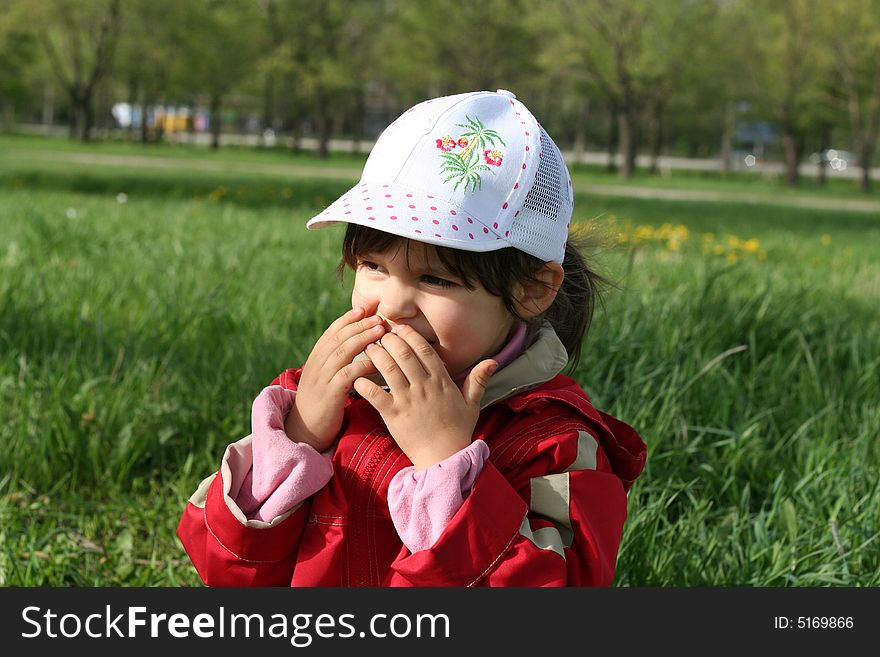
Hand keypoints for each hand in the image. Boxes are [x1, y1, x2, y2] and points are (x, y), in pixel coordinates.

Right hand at [285, 307, 385, 451]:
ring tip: (380, 331)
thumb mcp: (326, 378)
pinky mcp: (329, 395)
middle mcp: (316, 365)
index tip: (364, 309)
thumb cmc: (322, 404)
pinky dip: (363, 365)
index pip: (331, 332)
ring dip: (363, 339)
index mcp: (315, 359)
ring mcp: (321, 379)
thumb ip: (337, 362)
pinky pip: (347, 375)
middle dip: (359, 325)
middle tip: (378, 318)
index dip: (348, 319)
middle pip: (338, 338)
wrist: (305, 431)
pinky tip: (377, 361)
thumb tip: (356, 344)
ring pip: (342, 352)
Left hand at [352, 325, 497, 469]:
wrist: (444, 457)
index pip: (424, 350)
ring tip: (369, 348)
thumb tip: (493, 361)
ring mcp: (408, 401)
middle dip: (390, 340)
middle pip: (404, 355)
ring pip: (389, 370)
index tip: (400, 328)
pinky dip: (365, 384)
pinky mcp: (394, 416)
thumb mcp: (472, 403)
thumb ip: (478, 379)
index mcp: (442, 382)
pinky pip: (376, 396)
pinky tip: (358, 377)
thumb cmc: (457, 430)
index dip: (410, 336)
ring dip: (377, 356)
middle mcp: (424, 388)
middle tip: (380, 334)